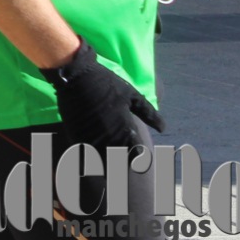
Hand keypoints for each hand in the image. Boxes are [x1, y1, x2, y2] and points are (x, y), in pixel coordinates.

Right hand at [42, 37, 163, 152]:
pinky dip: (90, 156)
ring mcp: (92, 138)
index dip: (139, 156)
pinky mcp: (77, 136)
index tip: (137, 153)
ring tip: (108, 160)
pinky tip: (91, 154)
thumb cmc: (107, 84)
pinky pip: (85, 154)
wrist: (77, 77)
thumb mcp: (132, 95)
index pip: (138, 154)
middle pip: (120, 161)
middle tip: (122, 157)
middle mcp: (110, 137)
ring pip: (102, 161)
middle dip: (123, 161)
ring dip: (107, 163)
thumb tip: (163, 128)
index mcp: (126, 129)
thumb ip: (149, 114)